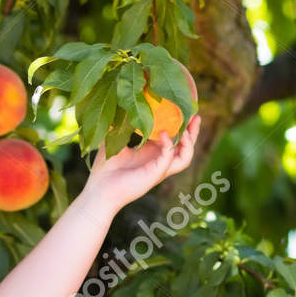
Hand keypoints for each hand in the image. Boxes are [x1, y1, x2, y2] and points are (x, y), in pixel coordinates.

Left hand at [83, 114, 200, 208]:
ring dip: (189, 143)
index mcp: (152, 153)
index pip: (173, 138)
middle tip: (196, 115)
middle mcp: (159, 162)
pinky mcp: (154, 175)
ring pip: (185, 157)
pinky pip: (169, 159)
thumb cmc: (105, 169)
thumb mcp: (114, 141)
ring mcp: (158, 169)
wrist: (99, 191)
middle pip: (185, 147)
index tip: (184, 109)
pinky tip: (164, 134)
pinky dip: (169, 146)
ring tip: (187, 128)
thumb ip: (119, 126)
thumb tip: (119, 106)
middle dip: (193, 132)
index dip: (181, 126)